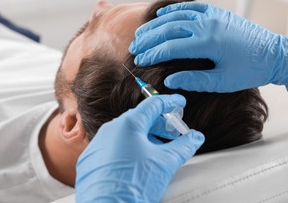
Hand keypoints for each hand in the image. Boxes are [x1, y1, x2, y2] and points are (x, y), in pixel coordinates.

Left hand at [75, 94, 204, 201]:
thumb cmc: (134, 185)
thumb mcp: (166, 162)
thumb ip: (183, 146)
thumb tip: (195, 137)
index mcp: (128, 124)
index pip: (153, 104)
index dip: (170, 102)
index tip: (180, 102)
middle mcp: (110, 130)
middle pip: (140, 119)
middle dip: (160, 124)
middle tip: (174, 132)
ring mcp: (98, 145)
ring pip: (126, 134)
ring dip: (146, 137)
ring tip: (159, 150)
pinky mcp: (91, 161)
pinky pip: (114, 147)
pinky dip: (130, 149)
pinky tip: (139, 162)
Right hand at [130, 2, 287, 96]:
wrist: (275, 54)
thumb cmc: (251, 70)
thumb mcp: (222, 81)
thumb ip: (194, 80)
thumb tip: (169, 79)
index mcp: (209, 42)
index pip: (171, 47)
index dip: (153, 54)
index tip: (140, 60)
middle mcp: (208, 24)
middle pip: (169, 29)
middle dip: (149, 39)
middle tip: (135, 48)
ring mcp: (213, 16)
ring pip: (176, 15)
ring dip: (157, 24)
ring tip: (142, 33)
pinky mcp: (217, 13)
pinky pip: (191, 7)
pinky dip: (174, 10)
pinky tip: (162, 15)